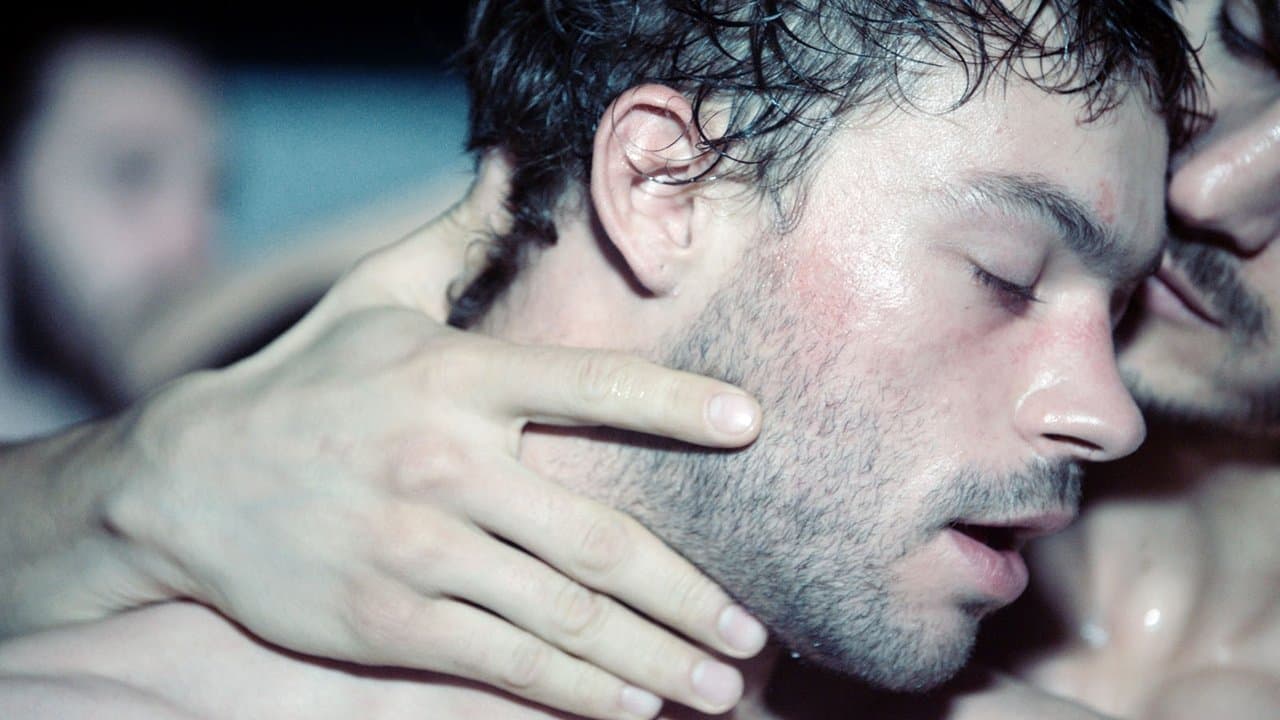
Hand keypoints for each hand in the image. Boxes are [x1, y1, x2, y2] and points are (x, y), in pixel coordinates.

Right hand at [105, 155, 766, 719]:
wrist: (184, 481)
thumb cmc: (300, 382)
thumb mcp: (371, 295)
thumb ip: (454, 235)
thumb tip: (513, 159)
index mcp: (453, 376)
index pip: (588, 383)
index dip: (676, 403)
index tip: (751, 424)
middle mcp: (444, 464)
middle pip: (600, 539)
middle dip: (691, 592)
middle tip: (759, 628)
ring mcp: (415, 551)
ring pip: (563, 617)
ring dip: (654, 658)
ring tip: (722, 687)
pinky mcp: (386, 620)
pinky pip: (504, 662)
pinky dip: (577, 690)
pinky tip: (633, 706)